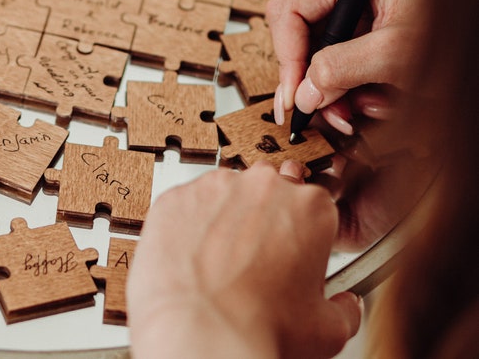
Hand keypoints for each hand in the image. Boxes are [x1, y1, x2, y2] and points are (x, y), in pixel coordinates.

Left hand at [127, 163, 361, 358]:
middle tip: (256, 260)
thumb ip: (344, 309)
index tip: (292, 250)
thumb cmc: (260, 330)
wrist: (200, 336)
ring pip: (225, 194)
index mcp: (310, 208)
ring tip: (220, 264)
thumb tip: (346, 306)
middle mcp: (263, 186)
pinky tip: (193, 258)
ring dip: (225, 219)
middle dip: (264, 218)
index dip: (302, 231)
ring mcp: (215, 187)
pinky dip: (189, 225)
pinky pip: (187, 204)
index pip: (312, 204)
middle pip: (268, 191)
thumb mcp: (327, 330)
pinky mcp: (177, 196)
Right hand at [265, 0, 429, 133]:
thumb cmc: (452, 34)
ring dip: (327, 88)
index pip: (291, 9)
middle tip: (316, 111)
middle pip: (295, 31)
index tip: (294, 94)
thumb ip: (344, 70)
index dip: (287, 54)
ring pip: (311, 51)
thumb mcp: (397, 55)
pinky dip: (342, 88)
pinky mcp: (356, 30)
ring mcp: (348, 7)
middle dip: (306, 75)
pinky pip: (330, 60)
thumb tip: (303, 93)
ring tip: (349, 115)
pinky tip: (365, 101)